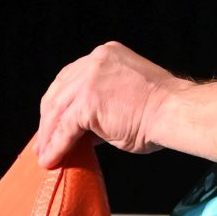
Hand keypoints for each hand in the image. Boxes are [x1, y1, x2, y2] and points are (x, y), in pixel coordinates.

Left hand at [37, 42, 188, 166]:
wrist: (174, 111)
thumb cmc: (160, 111)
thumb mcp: (124, 98)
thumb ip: (100, 108)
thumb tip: (82, 131)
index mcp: (104, 56)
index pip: (70, 79)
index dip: (58, 103)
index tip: (52, 122)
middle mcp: (94, 61)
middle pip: (58, 92)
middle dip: (48, 121)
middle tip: (42, 143)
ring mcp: (89, 79)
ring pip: (57, 111)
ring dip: (48, 137)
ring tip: (44, 156)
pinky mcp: (87, 102)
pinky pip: (64, 128)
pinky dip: (56, 146)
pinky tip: (51, 159)